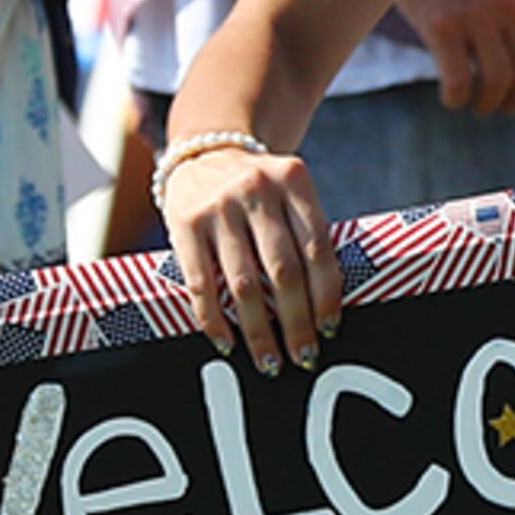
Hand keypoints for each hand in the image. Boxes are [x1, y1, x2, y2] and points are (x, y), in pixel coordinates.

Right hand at [163, 142, 343, 371]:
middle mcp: (258, 189)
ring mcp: (219, 206)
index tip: (330, 329)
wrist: (205, 152)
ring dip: (259, 331)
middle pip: (284, 271)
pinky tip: (228, 343)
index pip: (318, 249)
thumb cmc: (262, 190)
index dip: (326, 296)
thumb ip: (308, 234)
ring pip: (244, 285)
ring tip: (270, 362)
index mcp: (295, 180)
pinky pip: (201, 284)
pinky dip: (214, 320)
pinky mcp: (185, 223)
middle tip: (304, 356)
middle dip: (296, 323)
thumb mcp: (291, 193)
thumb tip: (325, 309)